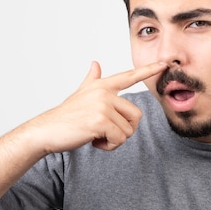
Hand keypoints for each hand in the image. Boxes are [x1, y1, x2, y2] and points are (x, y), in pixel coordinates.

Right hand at [33, 60, 166, 152]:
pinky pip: (119, 139)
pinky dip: (109, 146)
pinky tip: (93, 141)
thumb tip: (95, 63)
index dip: (148, 70)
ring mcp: (103, 106)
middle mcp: (104, 93)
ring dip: (115, 140)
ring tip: (96, 135)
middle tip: (104, 132)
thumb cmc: (65, 116)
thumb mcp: (80, 94)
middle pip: (136, 115)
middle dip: (124, 130)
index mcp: (102, 86)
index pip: (129, 76)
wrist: (46, 130)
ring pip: (128, 130)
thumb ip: (91, 80)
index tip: (164, 64)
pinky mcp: (100, 120)